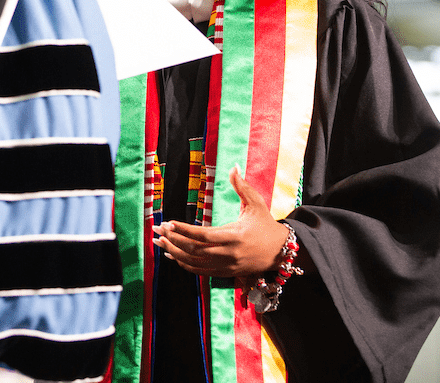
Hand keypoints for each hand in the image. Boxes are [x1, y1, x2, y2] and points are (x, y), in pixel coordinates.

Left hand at [151, 165, 288, 277]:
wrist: (282, 252)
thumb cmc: (267, 224)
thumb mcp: (256, 203)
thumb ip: (242, 186)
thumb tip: (233, 166)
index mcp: (235, 236)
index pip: (203, 235)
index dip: (183, 229)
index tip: (167, 222)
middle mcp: (229, 254)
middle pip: (194, 250)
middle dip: (172, 239)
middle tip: (156, 230)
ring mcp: (227, 266)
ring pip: (194, 262)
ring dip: (174, 252)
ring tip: (158, 242)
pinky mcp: (226, 273)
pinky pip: (200, 271)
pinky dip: (184, 264)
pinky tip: (172, 255)